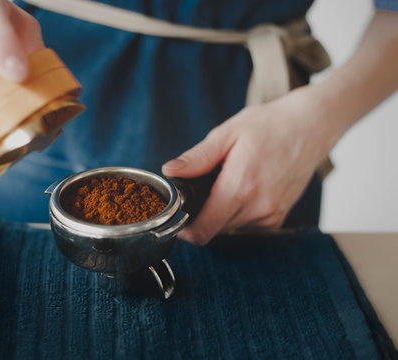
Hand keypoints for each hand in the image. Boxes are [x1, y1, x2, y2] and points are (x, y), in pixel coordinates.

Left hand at [162, 86, 340, 244]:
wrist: (311, 127)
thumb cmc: (270, 125)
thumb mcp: (227, 134)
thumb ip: (197, 158)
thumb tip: (170, 171)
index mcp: (241, 187)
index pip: (203, 230)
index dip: (184, 227)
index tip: (176, 214)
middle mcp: (258, 208)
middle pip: (213, 231)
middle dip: (200, 215)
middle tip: (200, 189)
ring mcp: (270, 216)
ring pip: (228, 229)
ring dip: (219, 214)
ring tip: (225, 183)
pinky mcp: (277, 218)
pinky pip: (246, 226)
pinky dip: (236, 214)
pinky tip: (242, 190)